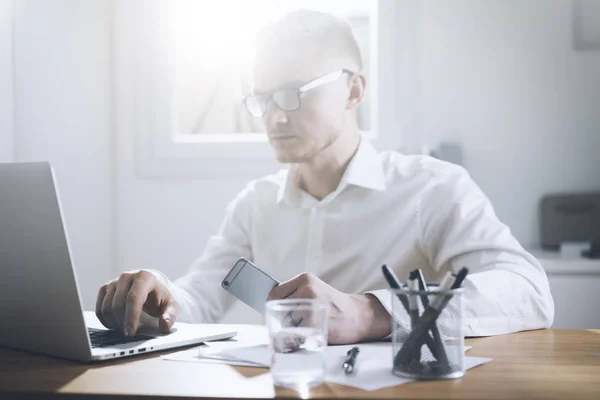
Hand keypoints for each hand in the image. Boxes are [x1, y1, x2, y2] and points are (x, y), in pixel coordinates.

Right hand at [95, 270, 178, 336]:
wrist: (155, 287)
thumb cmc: (163, 297)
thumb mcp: (173, 306)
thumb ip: (170, 316)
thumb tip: (164, 326)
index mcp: (145, 277)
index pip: (133, 298)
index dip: (130, 317)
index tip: (130, 333)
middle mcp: (127, 276)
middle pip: (117, 304)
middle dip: (122, 323)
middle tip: (131, 334)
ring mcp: (115, 282)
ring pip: (106, 307)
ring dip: (114, 323)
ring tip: (126, 328)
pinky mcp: (106, 289)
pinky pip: (100, 308)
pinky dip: (106, 320)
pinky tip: (117, 325)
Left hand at [267, 273, 389, 343]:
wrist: (359, 316)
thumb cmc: (335, 306)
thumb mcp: (315, 290)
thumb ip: (296, 294)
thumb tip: (271, 306)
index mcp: (305, 279)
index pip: (275, 293)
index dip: (275, 306)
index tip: (279, 313)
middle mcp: (307, 288)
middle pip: (278, 308)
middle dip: (284, 319)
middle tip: (298, 323)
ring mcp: (310, 304)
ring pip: (286, 322)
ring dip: (291, 330)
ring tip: (308, 328)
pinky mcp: (314, 321)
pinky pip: (295, 334)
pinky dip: (298, 339)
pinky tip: (311, 335)